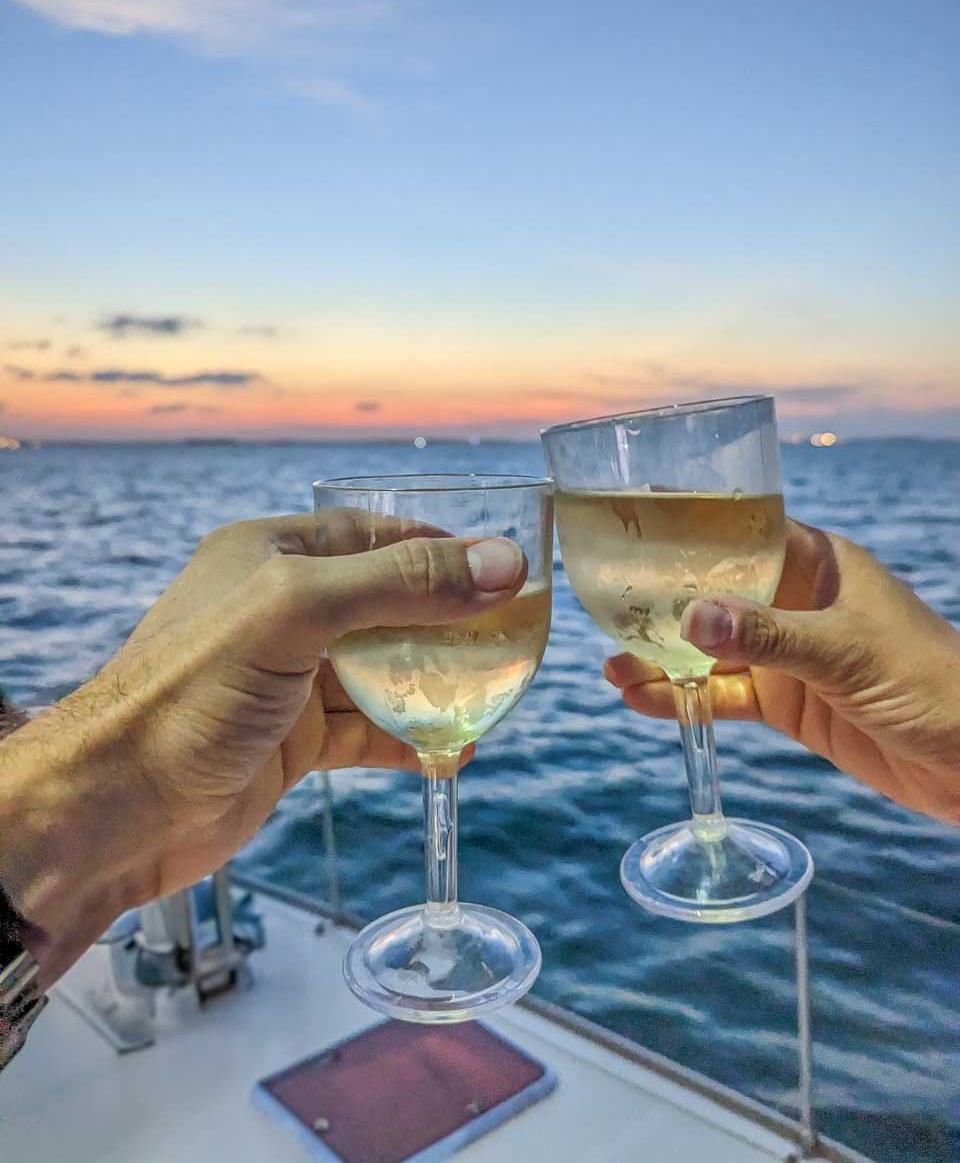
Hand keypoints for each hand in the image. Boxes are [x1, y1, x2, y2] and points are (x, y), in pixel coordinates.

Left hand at [0, 514, 525, 979]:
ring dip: (436, 684)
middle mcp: (280, 610)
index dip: (440, 549)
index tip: (502, 568)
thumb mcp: (297, 613)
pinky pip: (368, 728)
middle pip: (387, 603)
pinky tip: (451, 752)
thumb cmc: (188, 694)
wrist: (116, 810)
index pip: (373, 535)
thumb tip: (504, 565)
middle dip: (449, 620)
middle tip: (511, 636)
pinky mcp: (293, 739)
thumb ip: (400, 585)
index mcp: (270, 555)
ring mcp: (288, 678)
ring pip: (383, 669)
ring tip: (494, 696)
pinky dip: (411, 738)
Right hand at [604, 520, 959, 823]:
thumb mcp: (846, 651)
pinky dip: (685, 699)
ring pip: (712, 649)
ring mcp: (789, 656)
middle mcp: (797, 603)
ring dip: (663, 658)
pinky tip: (643, 700)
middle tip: (606, 605)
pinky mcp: (788, 703)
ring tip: (611, 665)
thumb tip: (691, 618)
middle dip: (663, 602)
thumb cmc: (932, 682)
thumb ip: (768, 635)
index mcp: (819, 565)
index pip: (745, 530)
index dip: (692, 525)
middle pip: (716, 592)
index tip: (636, 519)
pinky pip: (725, 696)